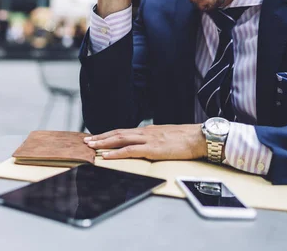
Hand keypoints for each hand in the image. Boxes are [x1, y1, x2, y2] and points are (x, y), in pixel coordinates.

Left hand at [84, 124, 207, 160]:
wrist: (199, 137)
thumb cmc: (187, 139)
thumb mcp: (167, 137)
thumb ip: (156, 139)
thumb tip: (149, 145)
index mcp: (148, 130)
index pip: (124, 131)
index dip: (109, 134)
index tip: (97, 137)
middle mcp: (145, 132)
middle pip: (118, 133)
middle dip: (101, 137)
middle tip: (86, 140)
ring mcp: (148, 140)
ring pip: (120, 139)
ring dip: (103, 143)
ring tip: (91, 146)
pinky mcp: (152, 149)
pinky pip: (130, 151)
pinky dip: (116, 153)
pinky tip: (106, 156)